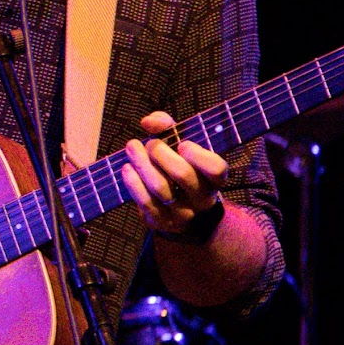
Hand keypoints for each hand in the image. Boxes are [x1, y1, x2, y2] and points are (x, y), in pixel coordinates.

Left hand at [117, 110, 226, 239]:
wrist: (177, 208)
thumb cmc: (179, 167)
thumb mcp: (180, 145)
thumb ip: (167, 126)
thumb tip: (148, 122)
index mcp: (214, 180)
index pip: (216, 169)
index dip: (198, 155)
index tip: (182, 144)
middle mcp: (203, 199)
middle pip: (182, 174)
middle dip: (160, 153)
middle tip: (150, 143)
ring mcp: (183, 213)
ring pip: (160, 187)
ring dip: (141, 163)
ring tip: (132, 147)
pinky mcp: (161, 222)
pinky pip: (145, 202)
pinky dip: (133, 182)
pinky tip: (127, 168)